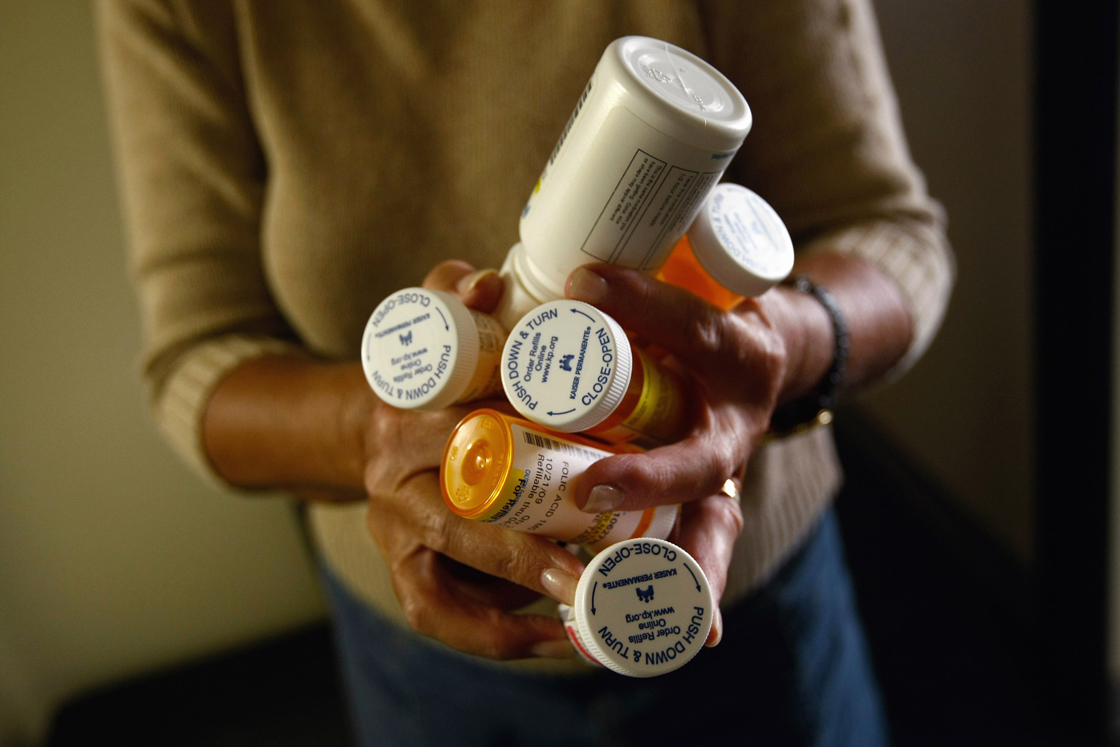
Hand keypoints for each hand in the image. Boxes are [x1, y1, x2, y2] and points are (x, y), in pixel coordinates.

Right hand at [359, 260, 583, 659]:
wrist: (366, 425)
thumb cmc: (428, 376)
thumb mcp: (433, 323)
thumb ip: (453, 289)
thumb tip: (487, 284)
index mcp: (402, 414)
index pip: (452, 432)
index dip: (511, 450)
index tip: (577, 464)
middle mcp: (389, 478)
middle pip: (453, 523)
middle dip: (520, 549)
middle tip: (585, 566)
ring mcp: (392, 531)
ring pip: (439, 583)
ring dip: (509, 605)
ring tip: (576, 611)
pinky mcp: (402, 568)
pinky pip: (436, 614)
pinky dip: (493, 636)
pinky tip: (552, 640)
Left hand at [563, 262, 819, 644]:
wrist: (760, 355)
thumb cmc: (697, 318)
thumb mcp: (675, 283)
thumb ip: (603, 277)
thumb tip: (482, 282)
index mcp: (736, 353)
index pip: (695, 330)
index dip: (645, 308)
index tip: (580, 284)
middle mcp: (739, 421)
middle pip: (702, 459)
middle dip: (650, 477)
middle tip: (584, 488)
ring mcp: (731, 474)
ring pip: (713, 528)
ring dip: (679, 570)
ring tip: (613, 597)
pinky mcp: (718, 509)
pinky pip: (710, 559)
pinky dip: (700, 599)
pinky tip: (692, 636)